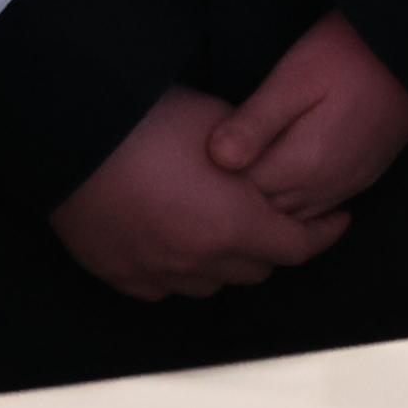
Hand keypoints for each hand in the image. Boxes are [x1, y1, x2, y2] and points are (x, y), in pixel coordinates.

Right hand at [51, 86, 350, 298]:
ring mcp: (155, 272)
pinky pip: (164, 288)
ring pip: (211, 284)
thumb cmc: (150, 119)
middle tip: (277, 216)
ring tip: (226, 228)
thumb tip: (267, 166)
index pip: (296, 247)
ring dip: (227, 262)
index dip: (323, 233)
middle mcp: (197, 261)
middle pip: (257, 269)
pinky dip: (180, 271)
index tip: (337, 219)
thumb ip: (256, 155)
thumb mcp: (222, 123)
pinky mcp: (117, 274)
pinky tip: (179, 243)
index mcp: (232, 225)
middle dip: (274, 243)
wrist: (70, 134)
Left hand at [207, 12, 407, 222]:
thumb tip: (216, 159)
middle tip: (208, 177)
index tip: (194, 165)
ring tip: (240, 179)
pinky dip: (296, 204)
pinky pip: (321, 209)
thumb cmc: (348, 52)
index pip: (243, 195)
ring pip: (294, 215)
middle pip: (267, 211)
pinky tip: (281, 184)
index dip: (215, 184)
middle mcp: (328, 184)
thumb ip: (255, 122)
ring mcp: (349, 184)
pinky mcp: (364, 176)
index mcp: (305, 162)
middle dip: (237, 199)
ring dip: (267, 205)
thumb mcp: (294, 77)